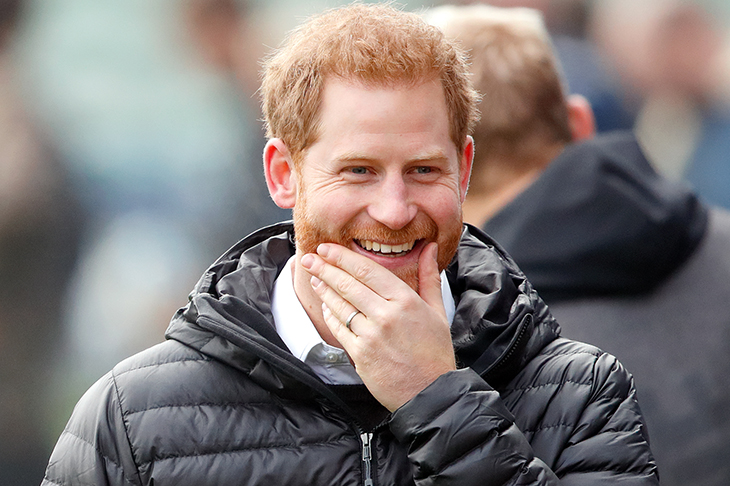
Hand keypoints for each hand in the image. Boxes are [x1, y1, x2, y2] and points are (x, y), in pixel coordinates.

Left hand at [300, 242, 455, 410]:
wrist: (430, 393)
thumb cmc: (435, 353)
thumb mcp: (437, 311)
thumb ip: (429, 277)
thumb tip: (430, 249)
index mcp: (406, 301)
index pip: (367, 270)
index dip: (343, 257)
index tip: (328, 248)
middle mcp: (386, 315)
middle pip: (348, 284)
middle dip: (325, 267)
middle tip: (310, 256)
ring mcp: (371, 335)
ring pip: (339, 305)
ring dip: (323, 288)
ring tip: (314, 276)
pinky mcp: (360, 354)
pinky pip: (339, 328)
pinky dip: (330, 314)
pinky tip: (325, 305)